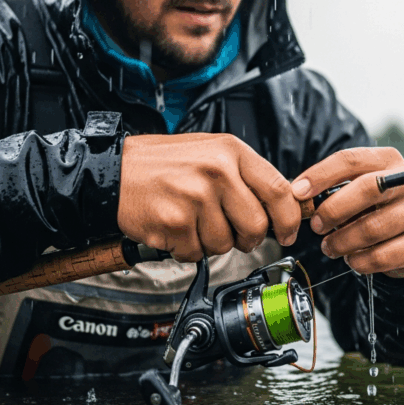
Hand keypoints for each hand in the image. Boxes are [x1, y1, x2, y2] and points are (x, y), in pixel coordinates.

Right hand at [118, 134, 299, 260]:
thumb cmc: (163, 163)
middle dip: (247, 238)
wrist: (114, 171)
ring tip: (192, 221)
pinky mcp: (176, 222)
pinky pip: (196, 254)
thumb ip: (245, 175)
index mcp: (231, 151)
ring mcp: (196, 197)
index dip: (289, 219)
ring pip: (225, 244)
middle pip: (256, 226)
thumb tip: (280, 206)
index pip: (279, 190)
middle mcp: (217, 171)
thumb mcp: (211, 152)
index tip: (288, 233)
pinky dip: (186, 249)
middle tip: (231, 232)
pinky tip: (175, 228)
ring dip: (210, 242)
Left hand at [291, 147, 403, 277]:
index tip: (297, 193)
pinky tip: (352, 260)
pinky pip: (384, 256)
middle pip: (367, 189)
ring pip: (373, 228)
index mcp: (388, 160)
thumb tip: (298, 195)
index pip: (351, 159)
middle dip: (333, 210)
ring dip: (343, 241)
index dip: (320, 175)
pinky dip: (360, 262)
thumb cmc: (372, 208)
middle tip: (316, 226)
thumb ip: (331, 188)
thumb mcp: (354, 189)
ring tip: (330, 247)